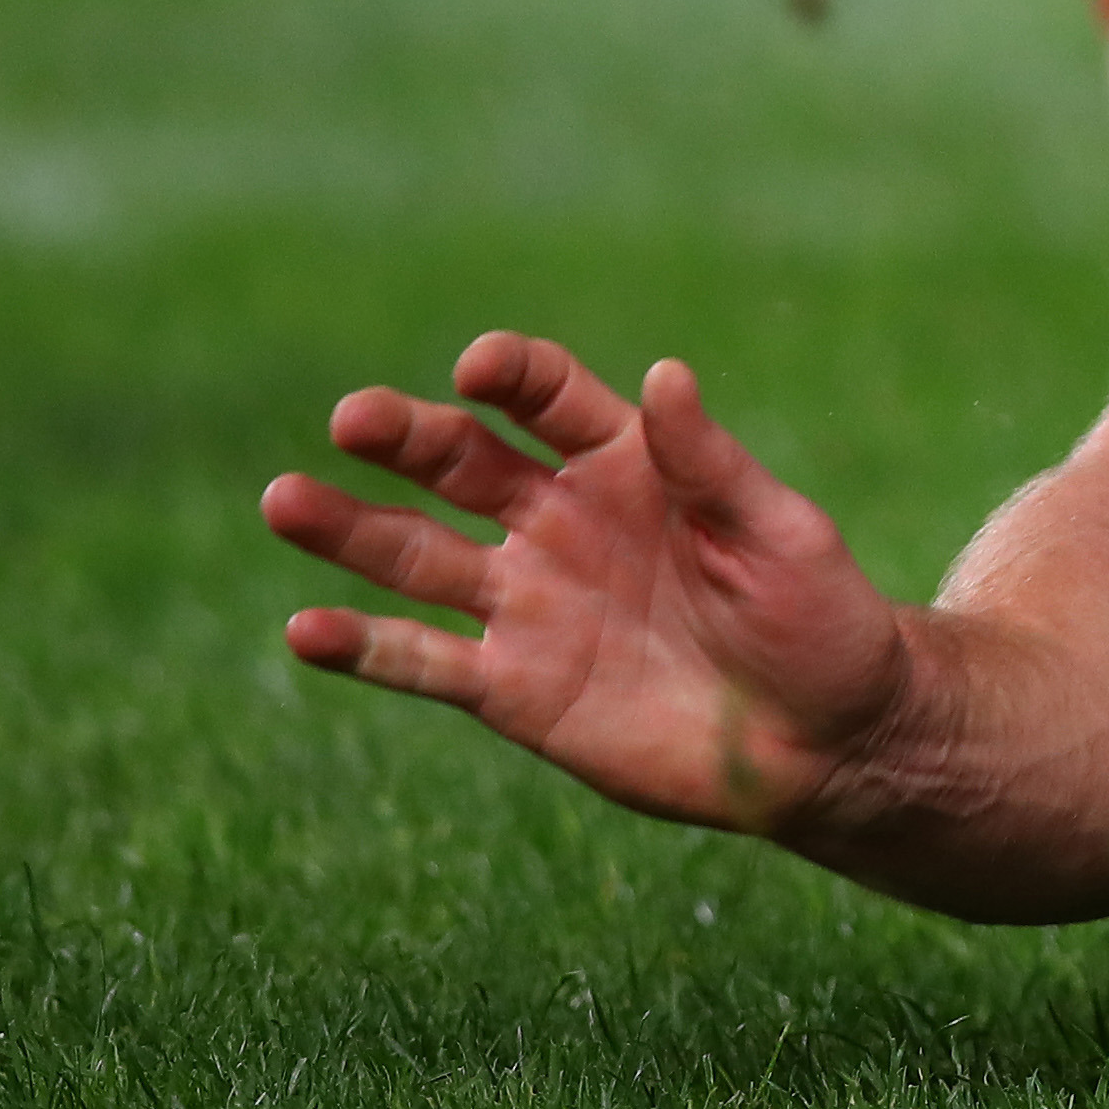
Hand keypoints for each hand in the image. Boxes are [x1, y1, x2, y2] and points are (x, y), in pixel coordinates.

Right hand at [264, 336, 909, 839]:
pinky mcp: (511, 687)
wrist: (823, 739)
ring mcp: (528, 603)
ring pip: (417, 556)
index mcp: (629, 464)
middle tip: (353, 418)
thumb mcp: (780, 533)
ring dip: (350, 528)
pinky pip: (423, 661)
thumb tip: (667, 373)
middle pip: (463, 464)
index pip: (551, 400)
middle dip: (407, 438)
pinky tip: (305, 630)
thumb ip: (713, 465)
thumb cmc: (818, 618)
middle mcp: (561, 521)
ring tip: (285, 500)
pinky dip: (363, 647)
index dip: (515, 377)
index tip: (483, 368)